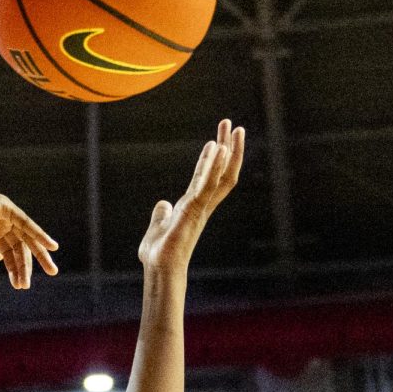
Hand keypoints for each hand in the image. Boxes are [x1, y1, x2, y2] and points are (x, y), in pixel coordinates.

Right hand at [0, 186, 58, 288]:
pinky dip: (39, 234)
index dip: (16, 268)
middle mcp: (0, 222)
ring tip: (51, 268)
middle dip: (33, 261)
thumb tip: (2, 258)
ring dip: (40, 251)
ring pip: (26, 235)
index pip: (9, 252)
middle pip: (22, 244)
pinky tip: (50, 246)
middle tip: (51, 273)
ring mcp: (3, 214)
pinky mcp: (4, 207)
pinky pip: (25, 223)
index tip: (20, 285)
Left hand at [138, 120, 244, 272]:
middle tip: (232, 124)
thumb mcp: (159, 225)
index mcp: (196, 205)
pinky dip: (212, 166)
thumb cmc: (159, 252)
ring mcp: (200, 207)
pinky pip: (206, 184)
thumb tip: (163, 203)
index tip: (220, 137)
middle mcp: (203, 204)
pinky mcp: (193, 210)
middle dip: (229, 147)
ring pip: (220, 175)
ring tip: (231, 129)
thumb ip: (162, 213)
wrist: (159, 267)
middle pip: (223, 171)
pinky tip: (216, 148)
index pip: (212, 176)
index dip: (217, 157)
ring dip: (226, 151)